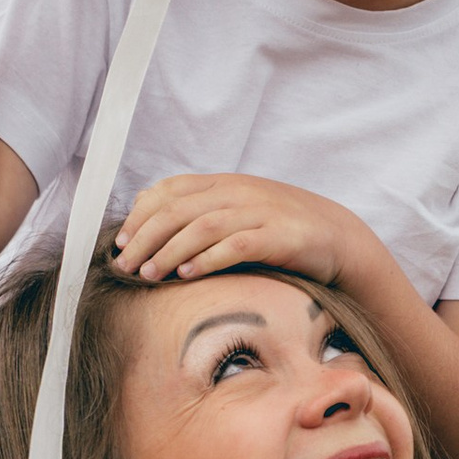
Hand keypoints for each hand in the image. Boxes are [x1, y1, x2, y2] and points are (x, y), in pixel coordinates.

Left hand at [112, 173, 354, 287]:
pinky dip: (209, 259)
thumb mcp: (238, 212)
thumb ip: (200, 212)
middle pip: (179, 209)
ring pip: (203, 226)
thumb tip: (150, 217)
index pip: (171, 190)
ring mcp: (260, 211)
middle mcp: (238, 192)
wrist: (337, 236)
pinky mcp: (279, 236)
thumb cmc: (280, 230)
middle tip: (125, 265)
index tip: (120, 242)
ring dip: (170, 250)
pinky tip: (188, 274)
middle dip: (146, 237)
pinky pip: (237, 245)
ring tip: (149, 274)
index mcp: (224, 183)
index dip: (141, 215)